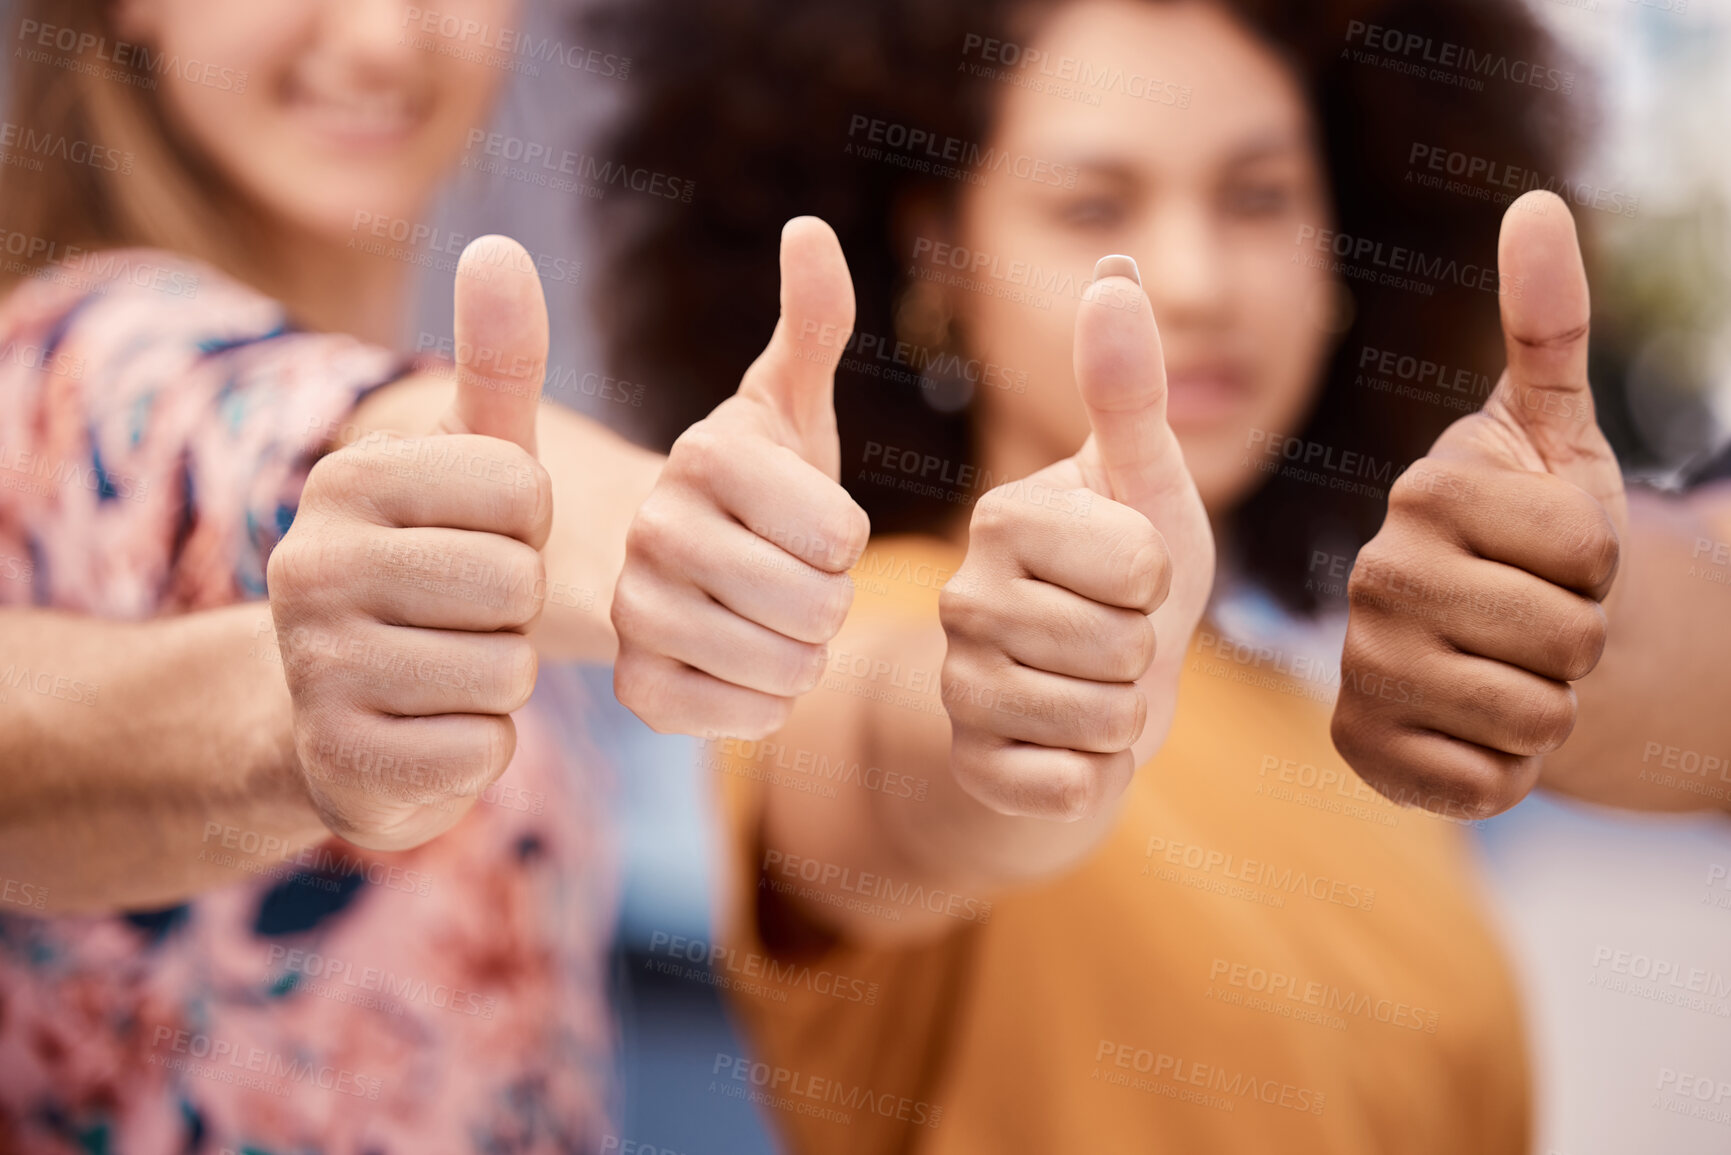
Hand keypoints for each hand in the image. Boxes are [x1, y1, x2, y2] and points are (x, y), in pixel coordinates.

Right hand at [267, 236, 553, 849]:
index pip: (522, 489)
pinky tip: (427, 728)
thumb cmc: (431, 569)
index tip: (481, 538)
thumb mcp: (466, 462)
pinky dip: (477, 745)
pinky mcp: (342, 763)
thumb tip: (501, 245)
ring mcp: (317, 669)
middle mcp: (310, 564)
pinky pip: (483, 749)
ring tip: (443, 669)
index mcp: (348, 478)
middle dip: (515, 608)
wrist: (336, 713)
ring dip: (498, 679)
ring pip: (505, 669)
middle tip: (464, 615)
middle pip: (515, 581)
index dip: (528, 526)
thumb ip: (496, 361)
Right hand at [612, 217, 870, 737]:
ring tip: (770, 622)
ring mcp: (635, 612)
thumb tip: (809, 228)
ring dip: (802, 655)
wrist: (669, 564)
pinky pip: (746, 717)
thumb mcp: (784, 404)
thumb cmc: (751, 482)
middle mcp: (655, 528)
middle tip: (794, 584)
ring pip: (787, 668)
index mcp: (705, 453)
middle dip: (829, 603)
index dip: (845, 542)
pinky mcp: (634, 686)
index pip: (841, 536)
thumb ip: (812, 324)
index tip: (810, 527)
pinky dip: (764, 703)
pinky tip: (740, 667)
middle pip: (818, 606)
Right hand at [939, 257, 1215, 820]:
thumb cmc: (1129, 581)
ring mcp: (958, 687)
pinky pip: (1071, 784)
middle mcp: (962, 597)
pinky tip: (1069, 744)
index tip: (1129, 576)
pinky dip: (1097, 773)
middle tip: (1116, 639)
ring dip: (1127, 713)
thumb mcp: (1145, 483)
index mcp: (1004, 518)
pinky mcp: (973, 766)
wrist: (1095, 696)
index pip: (1137, 564)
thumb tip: (1116, 267)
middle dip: (1147, 652)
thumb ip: (1130, 387)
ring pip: (1102, 717)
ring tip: (1098, 688)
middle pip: (1121, 645)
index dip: (1160, 579)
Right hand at [1332, 190, 1628, 817]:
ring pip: (1531, 719)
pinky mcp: (1360, 745)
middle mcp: (1375, 577)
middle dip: (1584, 641)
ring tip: (1510, 672)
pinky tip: (1471, 729)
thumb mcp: (1560, 432)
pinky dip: (1502, 770)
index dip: (1606, 564)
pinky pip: (1481, 783)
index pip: (1590, 553)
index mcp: (1428, 493)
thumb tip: (1537, 202)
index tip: (1561, 555)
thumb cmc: (1538, 535)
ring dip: (1551, 708)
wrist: (1490, 637)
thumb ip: (1550, 324)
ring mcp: (1362, 666)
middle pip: (1568, 641)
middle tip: (1539, 620)